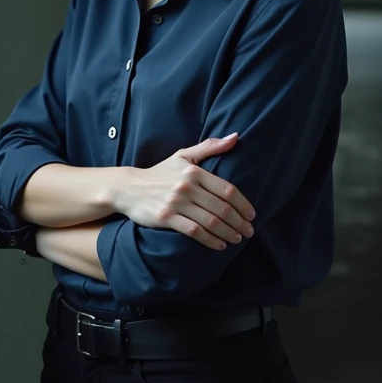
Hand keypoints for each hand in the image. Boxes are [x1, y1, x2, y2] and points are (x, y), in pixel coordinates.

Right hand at [114, 133, 256, 250]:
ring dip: (228, 232)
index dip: (244, 205)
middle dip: (239, 222)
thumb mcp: (183, 156)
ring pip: (210, 221)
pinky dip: (210, 240)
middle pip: (222, 208)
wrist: (129, 188)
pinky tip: (219, 245)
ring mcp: (176, 203)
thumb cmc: (160, 172)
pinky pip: (194, 232)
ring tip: (237, 239)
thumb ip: (210, 146)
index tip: (252, 215)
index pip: (227, 190)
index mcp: (194, 171)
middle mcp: (187, 186)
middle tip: (249, 231)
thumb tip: (235, 137)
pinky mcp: (166, 218)